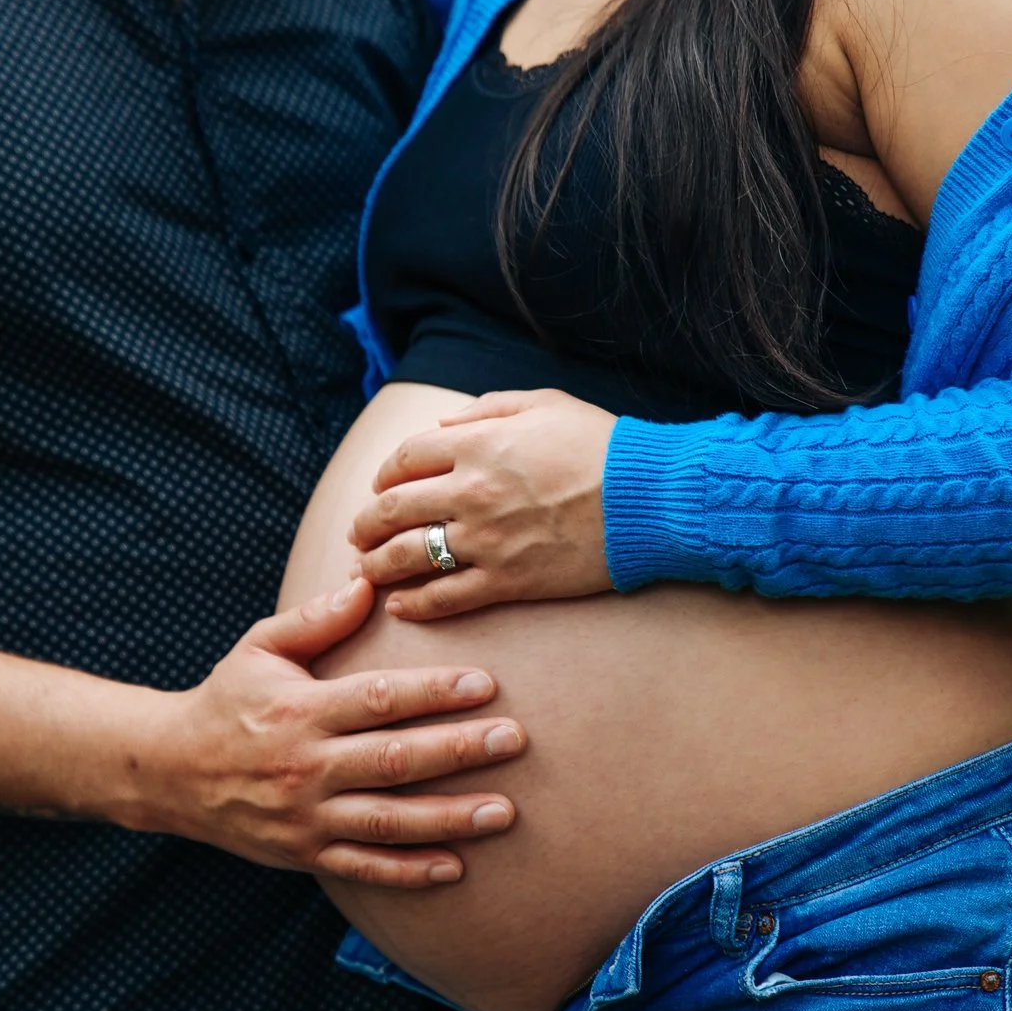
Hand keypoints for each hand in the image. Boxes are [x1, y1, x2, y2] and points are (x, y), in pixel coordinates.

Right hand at [142, 578, 527, 887]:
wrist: (170, 773)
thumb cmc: (228, 700)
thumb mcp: (259, 649)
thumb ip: (315, 619)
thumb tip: (368, 580)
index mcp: (299, 712)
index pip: (376, 700)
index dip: (432, 692)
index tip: (484, 684)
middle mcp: (304, 767)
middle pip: (393, 761)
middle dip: (458, 751)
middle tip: (514, 740)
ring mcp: (305, 817)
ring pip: (387, 821)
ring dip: (449, 818)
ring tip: (504, 811)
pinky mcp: (304, 854)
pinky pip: (363, 867)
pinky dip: (408, 871)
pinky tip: (455, 867)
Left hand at [349, 389, 617, 619]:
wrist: (651, 499)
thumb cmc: (602, 445)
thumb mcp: (544, 403)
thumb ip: (486, 409)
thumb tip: (441, 426)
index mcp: (477, 443)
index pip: (404, 459)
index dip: (385, 475)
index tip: (381, 487)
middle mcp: (472, 492)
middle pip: (392, 509)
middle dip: (367, 523)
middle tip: (360, 533)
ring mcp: (487, 540)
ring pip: (409, 556)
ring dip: (377, 564)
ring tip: (367, 570)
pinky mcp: (508, 581)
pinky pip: (446, 598)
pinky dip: (416, 605)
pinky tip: (400, 607)